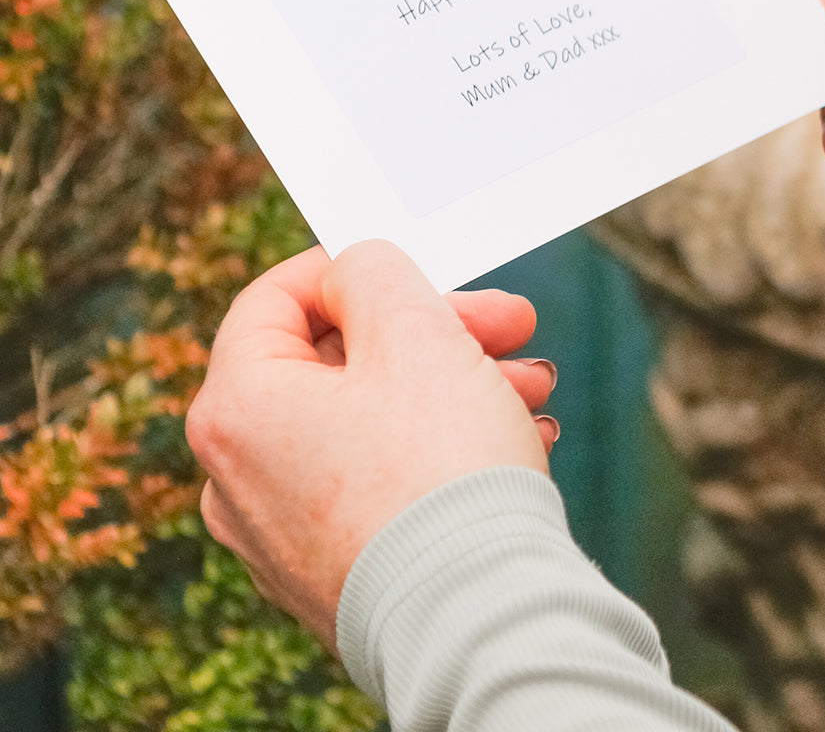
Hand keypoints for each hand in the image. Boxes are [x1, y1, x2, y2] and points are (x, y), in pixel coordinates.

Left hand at [186, 241, 555, 650]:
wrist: (478, 617)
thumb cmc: (441, 468)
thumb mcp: (413, 328)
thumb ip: (373, 270)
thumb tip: (354, 274)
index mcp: (236, 406)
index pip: (275, 297)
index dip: (351, 266)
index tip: (420, 265)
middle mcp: (238, 476)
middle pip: (339, 362)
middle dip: (437, 333)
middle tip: (509, 325)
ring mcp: (283, 534)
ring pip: (370, 421)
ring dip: (454, 386)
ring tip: (531, 389)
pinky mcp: (332, 572)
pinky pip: (379, 481)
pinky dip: (438, 449)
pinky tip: (514, 440)